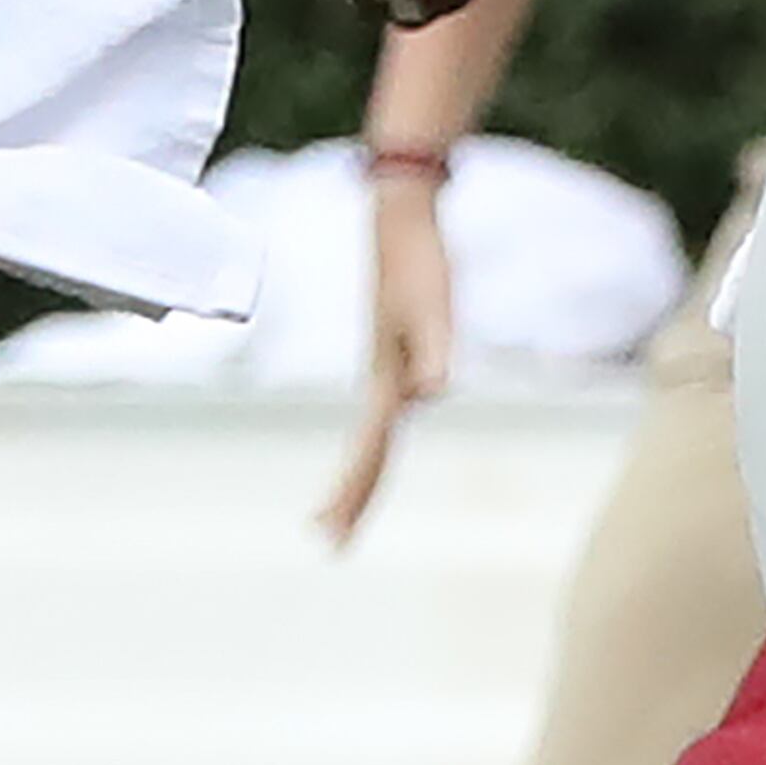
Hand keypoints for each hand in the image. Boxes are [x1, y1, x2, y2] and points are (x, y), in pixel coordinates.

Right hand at [322, 170, 453, 541]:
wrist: (403, 221)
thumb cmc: (420, 263)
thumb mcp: (434, 309)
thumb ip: (435, 350)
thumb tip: (431, 393)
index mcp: (386, 379)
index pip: (370, 451)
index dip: (354, 493)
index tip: (331, 535)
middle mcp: (383, 379)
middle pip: (366, 451)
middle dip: (351, 498)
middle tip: (330, 544)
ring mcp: (387, 367)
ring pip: (374, 435)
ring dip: (361, 474)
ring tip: (345, 510)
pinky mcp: (397, 353)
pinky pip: (386, 414)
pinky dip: (377, 441)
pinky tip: (381, 442)